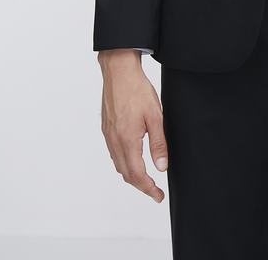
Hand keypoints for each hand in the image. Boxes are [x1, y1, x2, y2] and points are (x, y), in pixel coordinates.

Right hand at [98, 48, 167, 202]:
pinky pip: (113, 153)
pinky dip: (123, 163)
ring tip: (145, 178)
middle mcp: (115, 140)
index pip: (137, 174)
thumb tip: (161, 167)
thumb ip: (159, 144)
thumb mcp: (155, 116)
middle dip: (141, 186)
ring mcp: (108, 135)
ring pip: (118, 165)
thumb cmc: (137, 90)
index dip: (148, 189)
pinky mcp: (106, 128)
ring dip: (131, 175)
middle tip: (154, 191)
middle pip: (126, 174)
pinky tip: (132, 159)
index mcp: (127, 140)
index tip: (158, 196)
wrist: (119, 71)